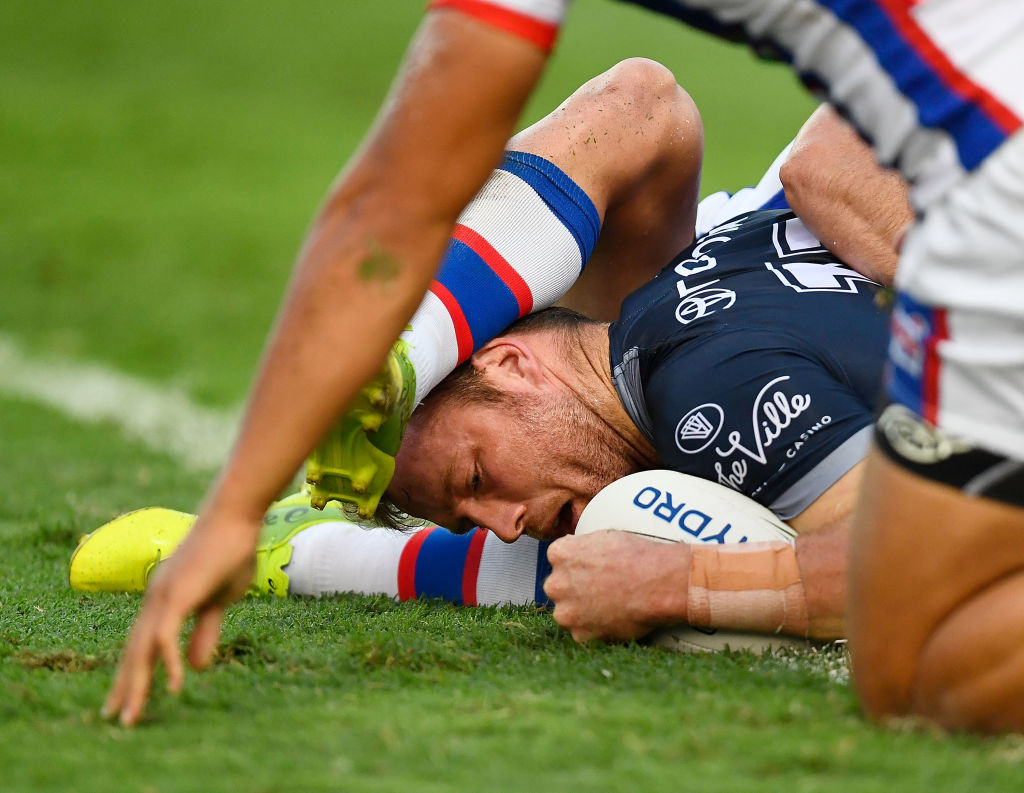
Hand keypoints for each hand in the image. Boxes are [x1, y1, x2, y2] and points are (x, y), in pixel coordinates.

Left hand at [102, 510, 259, 724]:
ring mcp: (163, 596)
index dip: (132, 672)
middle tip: (116, 719)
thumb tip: (195, 667)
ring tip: (130, 717)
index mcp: (164, 599)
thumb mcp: (221, 600)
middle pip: (133, 651)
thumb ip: (205, 631)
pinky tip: (174, 686)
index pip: (140, 643)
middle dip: (125, 687)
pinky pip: (165, 637)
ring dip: (136, 686)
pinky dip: (167, 664)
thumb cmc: (233, 551)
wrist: (237, 517)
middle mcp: (155, 598)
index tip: (124, 699)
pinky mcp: (177, 595)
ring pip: (142, 650)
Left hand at [543, 530, 689, 642]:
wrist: (659, 584)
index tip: (590, 569)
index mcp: (560, 554)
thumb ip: (582, 545)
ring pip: (567, 613)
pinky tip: (614, 620)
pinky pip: (582, 634)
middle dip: (574, 589)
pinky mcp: (581, 635)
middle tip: (600, 589)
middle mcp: (556, 584)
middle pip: (558, 587)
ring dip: (581, 612)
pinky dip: (595, 630)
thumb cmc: (637, 556)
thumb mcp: (605, 536)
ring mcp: (567, 612)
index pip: (558, 558)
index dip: (576, 564)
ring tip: (609, 607)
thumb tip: (576, 548)